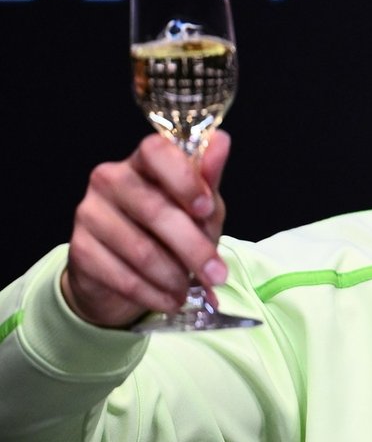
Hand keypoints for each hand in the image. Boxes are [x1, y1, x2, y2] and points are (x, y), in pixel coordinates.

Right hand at [61, 130, 232, 328]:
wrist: (122, 272)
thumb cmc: (170, 230)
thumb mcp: (198, 207)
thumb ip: (208, 179)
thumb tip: (222, 142)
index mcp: (143, 161)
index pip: (156, 151)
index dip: (183, 179)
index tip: (206, 209)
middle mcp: (110, 179)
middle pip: (155, 210)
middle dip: (194, 248)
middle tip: (218, 274)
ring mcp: (89, 213)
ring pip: (141, 249)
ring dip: (174, 277)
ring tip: (192, 290)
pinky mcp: (80, 249)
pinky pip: (122, 277)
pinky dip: (154, 294)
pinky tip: (171, 300)